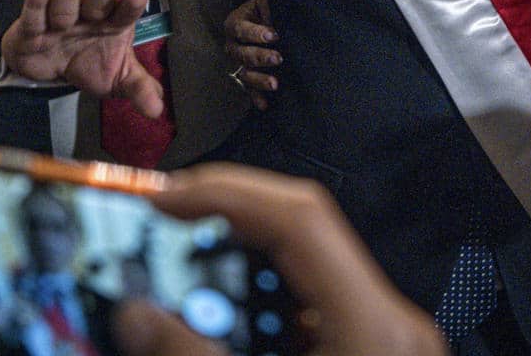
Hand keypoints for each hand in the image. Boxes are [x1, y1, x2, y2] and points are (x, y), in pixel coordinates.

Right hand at [2, 0, 163, 113]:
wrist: (48, 69)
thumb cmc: (88, 61)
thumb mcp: (117, 78)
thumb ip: (138, 88)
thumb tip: (157, 110)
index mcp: (113, 23)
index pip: (125, 12)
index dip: (132, 3)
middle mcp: (88, 16)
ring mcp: (60, 20)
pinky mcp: (32, 29)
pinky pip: (34, 13)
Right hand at [150, 164, 445, 355]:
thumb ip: (197, 354)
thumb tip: (139, 314)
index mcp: (376, 327)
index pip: (302, 219)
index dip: (228, 191)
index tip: (166, 193)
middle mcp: (391, 324)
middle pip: (302, 236)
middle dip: (224, 222)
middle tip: (157, 226)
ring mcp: (387, 338)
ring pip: (304, 272)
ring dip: (238, 267)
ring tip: (176, 272)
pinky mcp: (372, 352)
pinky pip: (313, 308)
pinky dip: (263, 305)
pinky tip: (222, 320)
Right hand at [223, 0, 279, 109]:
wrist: (267, 22)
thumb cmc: (266, 10)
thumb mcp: (265, 2)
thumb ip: (267, 2)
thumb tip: (271, 0)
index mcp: (235, 23)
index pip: (241, 29)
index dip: (255, 33)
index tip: (274, 35)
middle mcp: (232, 44)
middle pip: (242, 53)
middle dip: (260, 57)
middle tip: (278, 58)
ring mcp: (237, 62)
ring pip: (244, 73)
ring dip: (258, 80)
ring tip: (275, 84)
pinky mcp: (246, 76)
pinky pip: (248, 89)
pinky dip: (256, 97)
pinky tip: (264, 105)